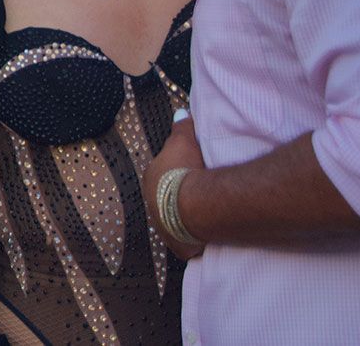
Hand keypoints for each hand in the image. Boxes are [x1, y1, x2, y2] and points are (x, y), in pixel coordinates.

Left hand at [145, 118, 206, 259]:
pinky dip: (196, 238)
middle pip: (167, 199)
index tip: (192, 170)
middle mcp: (151, 206)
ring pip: (175, 220)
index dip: (177, 172)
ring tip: (207, 213)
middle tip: (201, 192)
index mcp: (150, 180)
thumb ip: (181, 126)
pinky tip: (208, 235)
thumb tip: (181, 113)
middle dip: (180, 196)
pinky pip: (188, 241)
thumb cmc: (185, 170)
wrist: (195, 204)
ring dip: (187, 217)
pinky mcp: (178, 246)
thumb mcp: (182, 141)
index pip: (162, 174)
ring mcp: (163, 228)